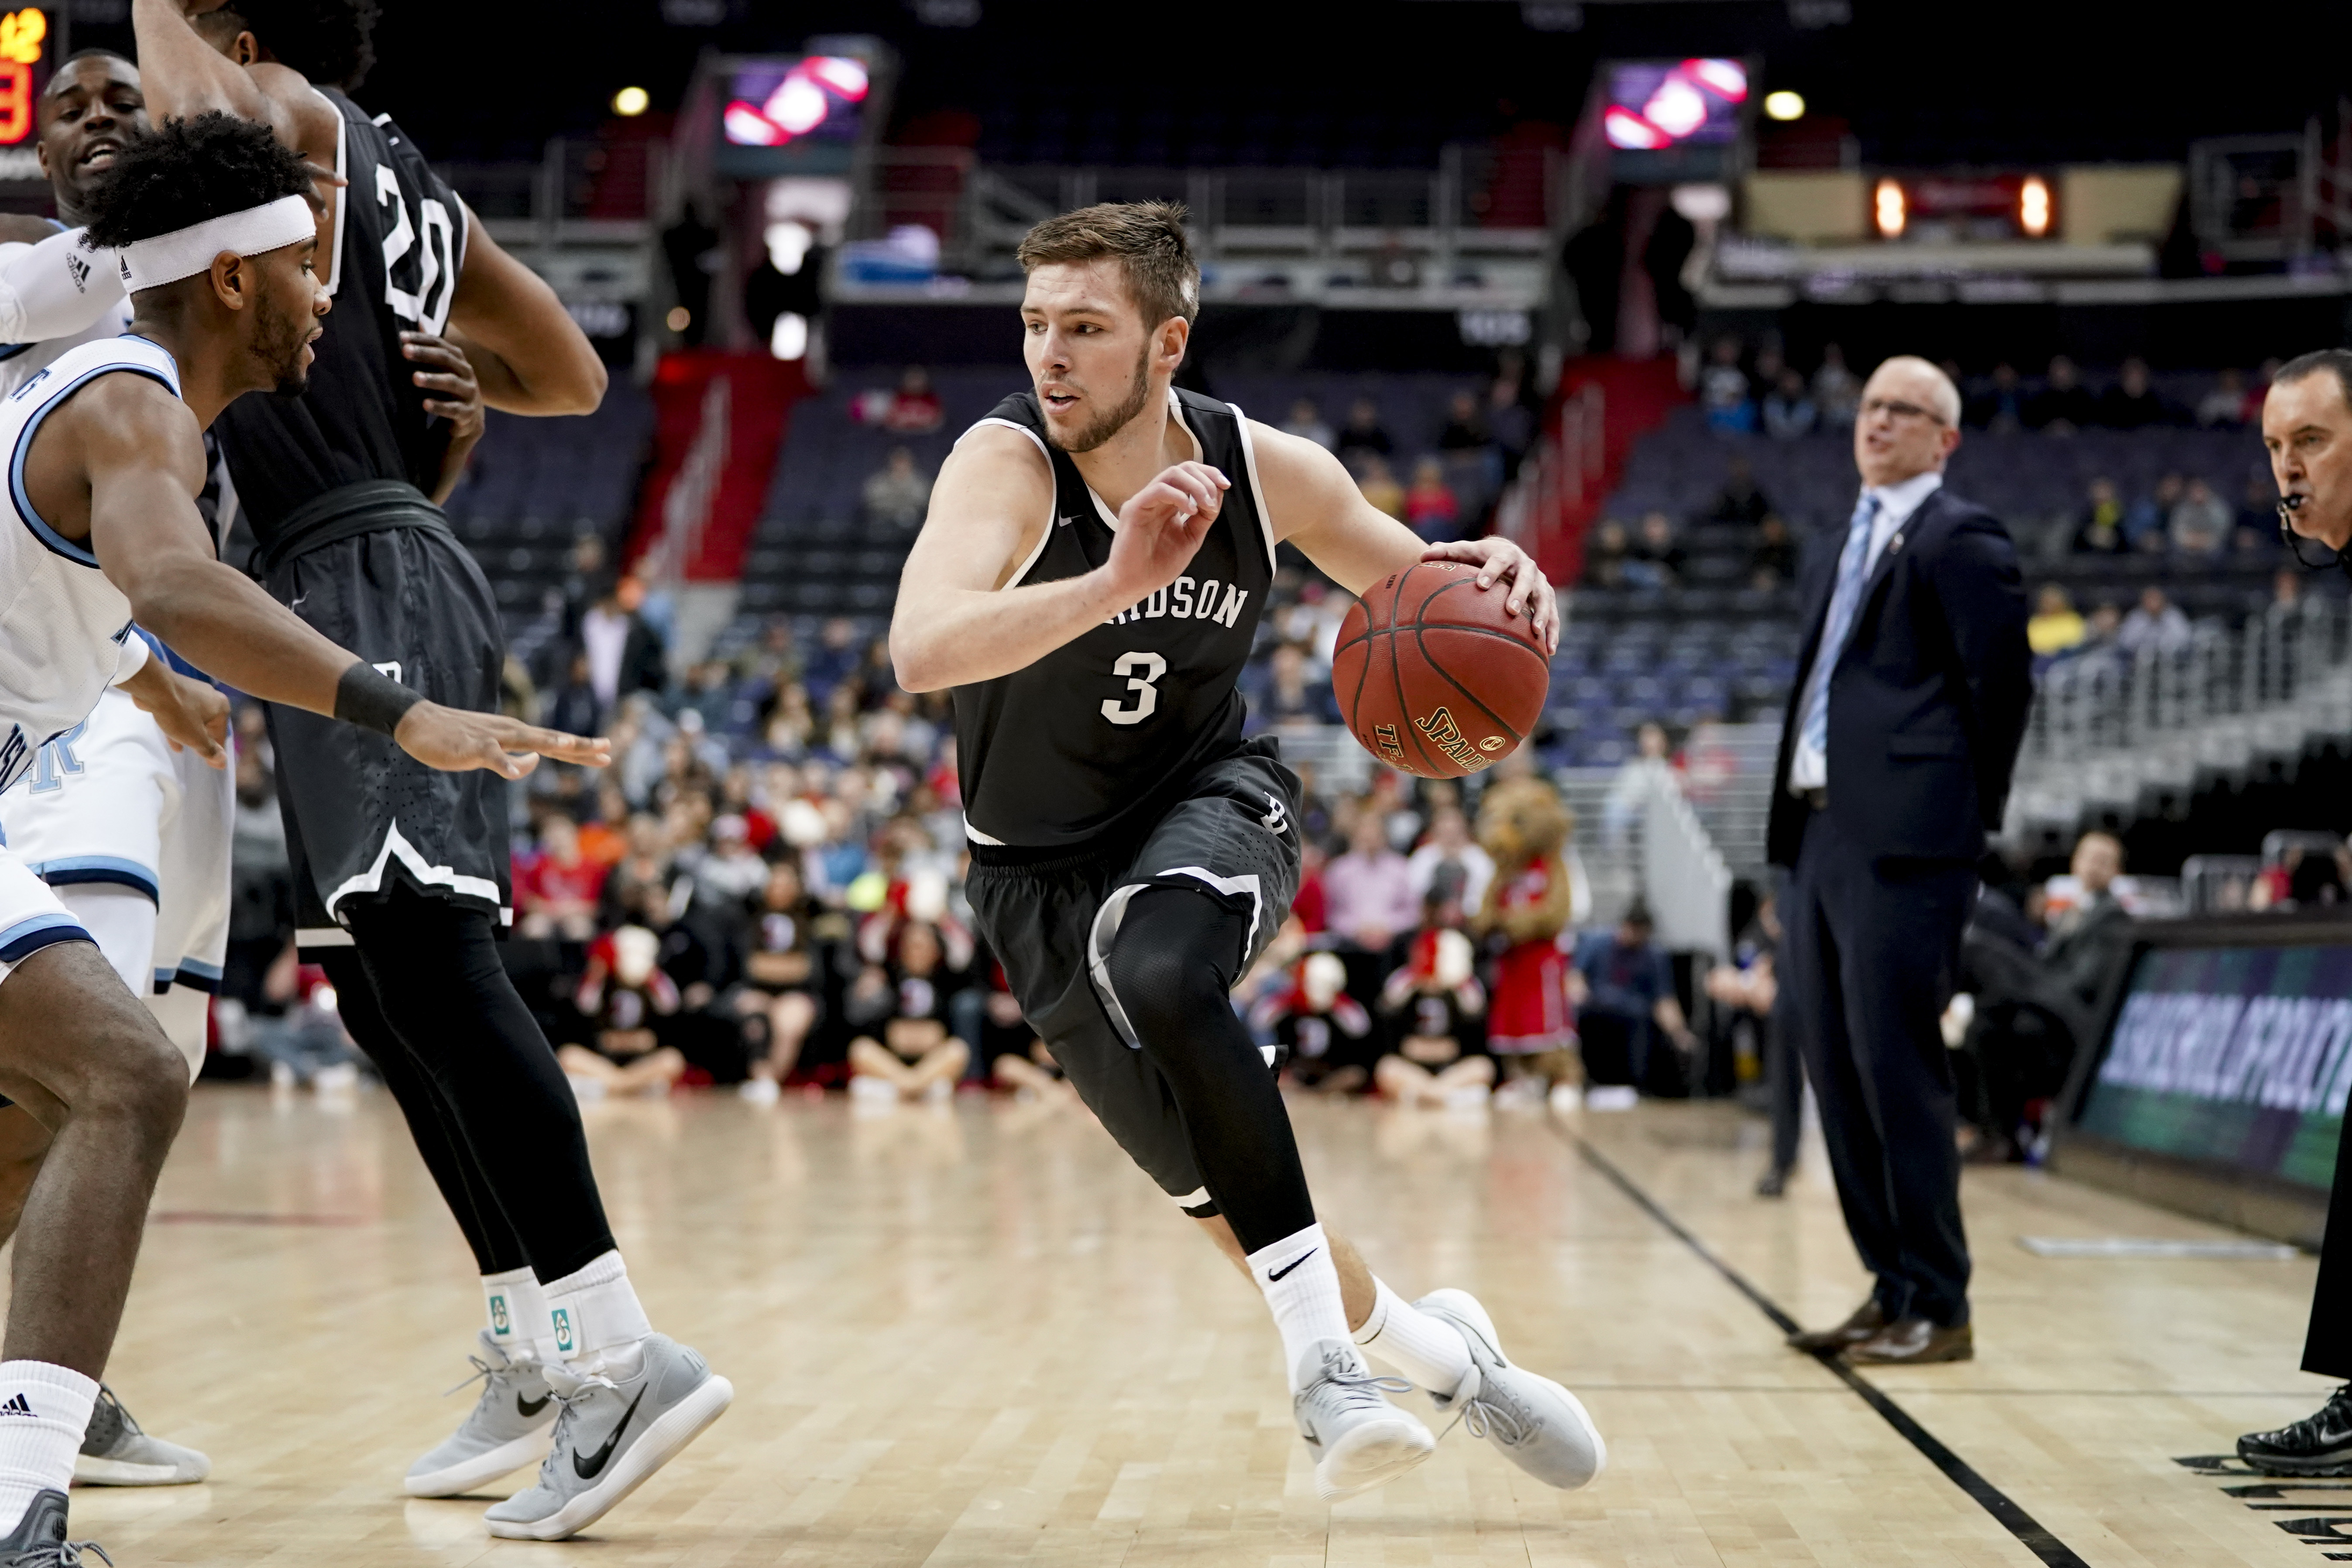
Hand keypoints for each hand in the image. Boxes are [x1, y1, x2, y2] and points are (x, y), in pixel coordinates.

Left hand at [122, 657, 227, 767]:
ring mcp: (194, 691)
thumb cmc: (179, 713)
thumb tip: (223, 761)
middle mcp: (211, 696)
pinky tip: (170, 734)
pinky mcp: (177, 690)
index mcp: (221, 707)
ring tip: (182, 747)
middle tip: (195, 754)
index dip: (215, 750)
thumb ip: (209, 750)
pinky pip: (180, 710)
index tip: (209, 762)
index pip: (221, 735)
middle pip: (208, 725)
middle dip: (201, 739)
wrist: (153, 687)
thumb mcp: (195, 737)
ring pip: (193, 718)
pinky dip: (178, 722)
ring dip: (188, 732)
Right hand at [392, 702, 610, 779]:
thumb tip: (535, 762)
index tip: (606, 752)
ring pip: (526, 740)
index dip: (581, 748)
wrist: (419, 723)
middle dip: (579, 745)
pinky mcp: (473, 747)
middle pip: (550, 740)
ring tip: (569, 744)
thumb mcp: (492, 752)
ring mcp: (492, 738)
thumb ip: (515, 758)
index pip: (555, 742)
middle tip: (608, 749)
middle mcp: (510, 732)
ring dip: (548, 742)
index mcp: (516, 734)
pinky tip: (514, 771)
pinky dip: (504, 763)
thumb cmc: (456, 738)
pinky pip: (491, 755)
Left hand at [404, 331, 485, 501]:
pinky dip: (440, 406)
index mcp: (460, 364)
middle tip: (403, 351)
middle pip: (450, 361)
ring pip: (455, 385)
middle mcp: (469, 378)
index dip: (424, 340)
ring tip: (414, 378)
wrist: (460, 434)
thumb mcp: (436, 374)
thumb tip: (418, 321)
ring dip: (434, 380)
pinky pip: (456, 411)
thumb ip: (429, 352)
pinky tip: (424, 404)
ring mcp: (472, 399)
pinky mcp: (470, 420)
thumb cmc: (443, 398)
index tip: (400, 338)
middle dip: (426, 354)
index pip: (443, 346)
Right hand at [1100, 460, 1227, 605]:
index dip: (1210, 474)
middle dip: (1205, 477)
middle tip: (1214, 499)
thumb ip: (1203, 518)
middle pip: (1183, 468)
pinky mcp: (1133, 509)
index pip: (1190, 475)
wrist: (1135, 585)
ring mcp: (1144, 501)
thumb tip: (1217, 496)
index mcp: (1169, 503)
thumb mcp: (1191, 539)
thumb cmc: (1158, 565)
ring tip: (1205, 505)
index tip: (1226, 486)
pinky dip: (1179, 496)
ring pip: (1171, 474)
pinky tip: (1190, 511)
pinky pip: (1158, 490)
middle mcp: (1156, 498)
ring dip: (1195, 486)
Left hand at [1419, 536, 1559, 652]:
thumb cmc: (1480, 557)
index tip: (1480, 585)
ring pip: (1544, 597)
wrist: (1508, 554)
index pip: (1498, 560)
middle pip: (1526, 579)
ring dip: (1542, 614)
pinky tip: (1549, 651)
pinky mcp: (1547, 597)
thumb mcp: (1465, 551)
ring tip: (1535, 632)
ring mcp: (1540, 582)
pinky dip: (1553, 631)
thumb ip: (1446, 552)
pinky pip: (1553, 615)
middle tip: (1510, 611)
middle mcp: (1526, 566)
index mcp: (1505, 554)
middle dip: (1519, 594)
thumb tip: (1423, 556)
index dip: (1491, 572)